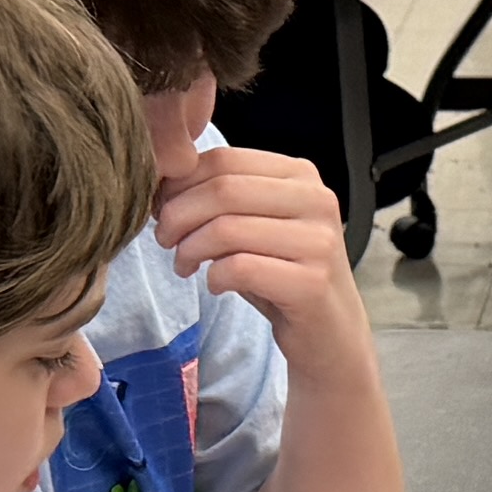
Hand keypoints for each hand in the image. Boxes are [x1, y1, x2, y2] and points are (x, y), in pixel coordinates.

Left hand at [152, 137, 363, 355]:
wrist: (329, 332)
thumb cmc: (282, 274)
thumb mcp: (253, 224)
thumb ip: (221, 198)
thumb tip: (161, 185)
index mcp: (300, 175)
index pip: (224, 159)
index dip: (180, 183)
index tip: (161, 209)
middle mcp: (316, 199)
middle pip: (223, 190)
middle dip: (178, 215)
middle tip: (164, 239)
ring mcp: (318, 241)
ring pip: (227, 229)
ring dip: (190, 249)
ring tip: (185, 265)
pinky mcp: (312, 283)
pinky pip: (241, 269)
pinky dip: (215, 277)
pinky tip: (216, 285)